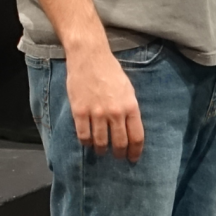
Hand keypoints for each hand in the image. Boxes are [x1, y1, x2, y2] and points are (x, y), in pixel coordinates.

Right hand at [65, 45, 144, 162]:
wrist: (90, 58)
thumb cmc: (111, 72)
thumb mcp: (128, 90)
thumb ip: (129, 109)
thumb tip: (129, 128)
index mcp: (131, 106)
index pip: (136, 137)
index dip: (135, 151)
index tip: (133, 158)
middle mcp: (115, 112)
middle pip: (119, 143)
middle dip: (120, 154)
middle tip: (118, 157)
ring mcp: (97, 113)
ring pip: (100, 142)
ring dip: (102, 150)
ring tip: (102, 151)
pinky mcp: (80, 112)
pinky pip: (83, 135)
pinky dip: (86, 143)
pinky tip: (88, 143)